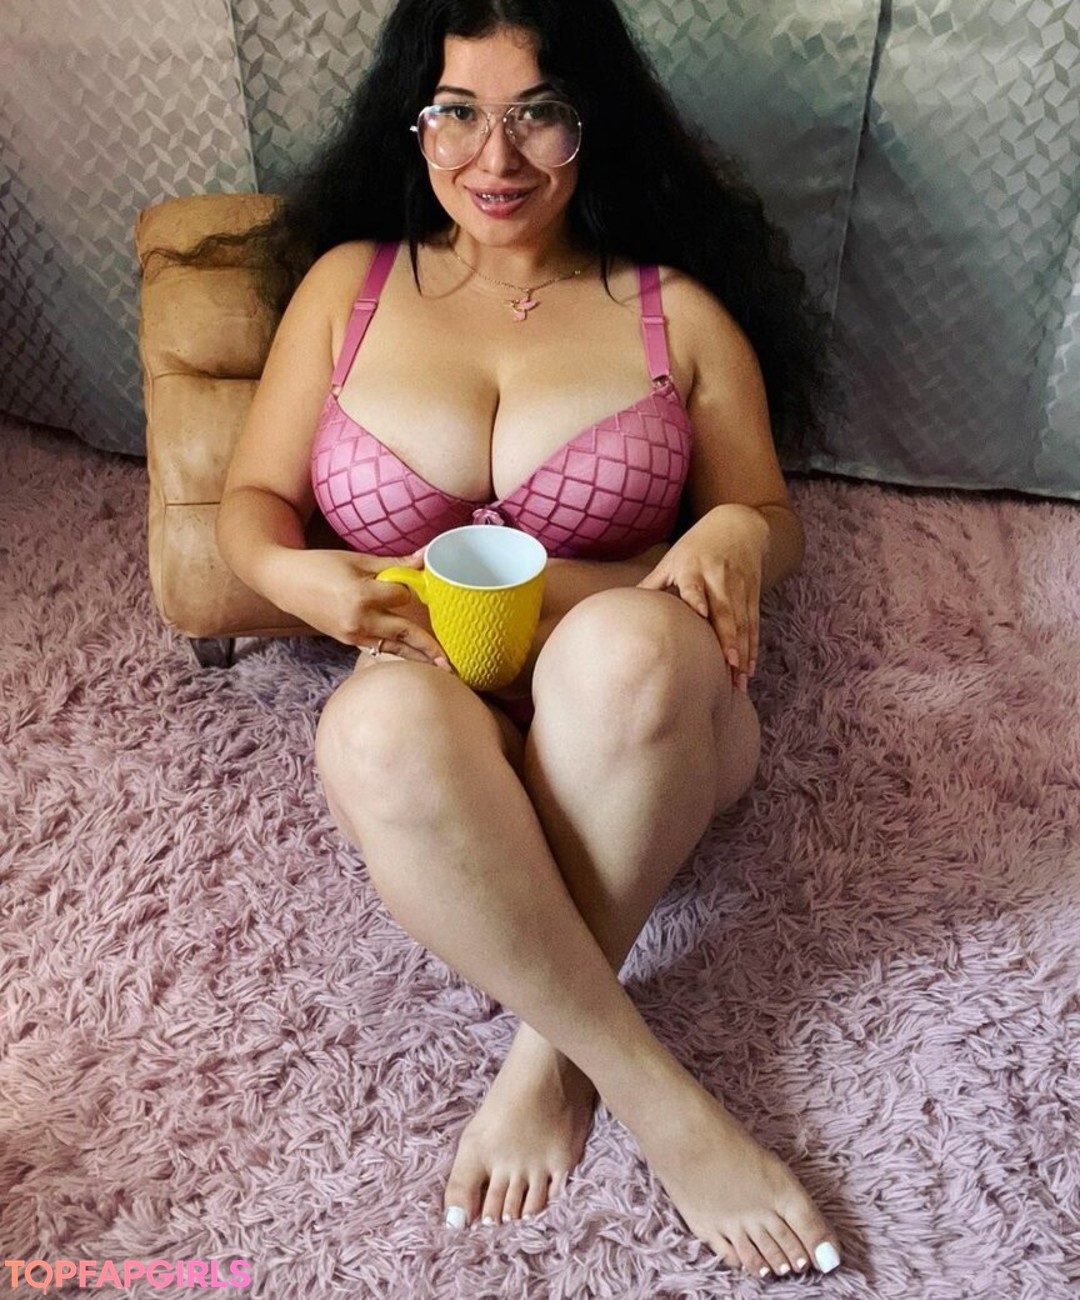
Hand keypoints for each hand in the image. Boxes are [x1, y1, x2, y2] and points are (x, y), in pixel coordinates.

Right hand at [271, 548, 450, 666]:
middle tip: (451, 660)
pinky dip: (396, 653)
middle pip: (404, 633)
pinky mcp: (347, 641)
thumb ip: (393, 563)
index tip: (407, 581)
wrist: (284, 583)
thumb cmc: (319, 565)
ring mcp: (352, 634)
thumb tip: (425, 557)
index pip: (401, 596)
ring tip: (441, 669)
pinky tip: (413, 660)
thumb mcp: (357, 560)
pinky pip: (378, 648)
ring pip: (393, 648)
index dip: (407, 588)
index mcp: (361, 596)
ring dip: (417, 658)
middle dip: (429, 646)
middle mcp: (358, 620)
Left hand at [637, 504, 768, 690]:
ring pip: (742, 623)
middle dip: (728, 639)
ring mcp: (739, 588)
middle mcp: (718, 578)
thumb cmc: (696, 546)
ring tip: (739, 681)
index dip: (697, 598)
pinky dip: (752, 648)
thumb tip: (623, 607)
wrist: (739, 525)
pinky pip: (753, 625)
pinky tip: (748, 670)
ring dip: (742, 652)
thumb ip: (653, 583)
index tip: (702, 614)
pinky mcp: (753, 595)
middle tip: (728, 666)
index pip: (694, 584)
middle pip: (724, 611)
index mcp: (693, 568)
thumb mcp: (672, 559)